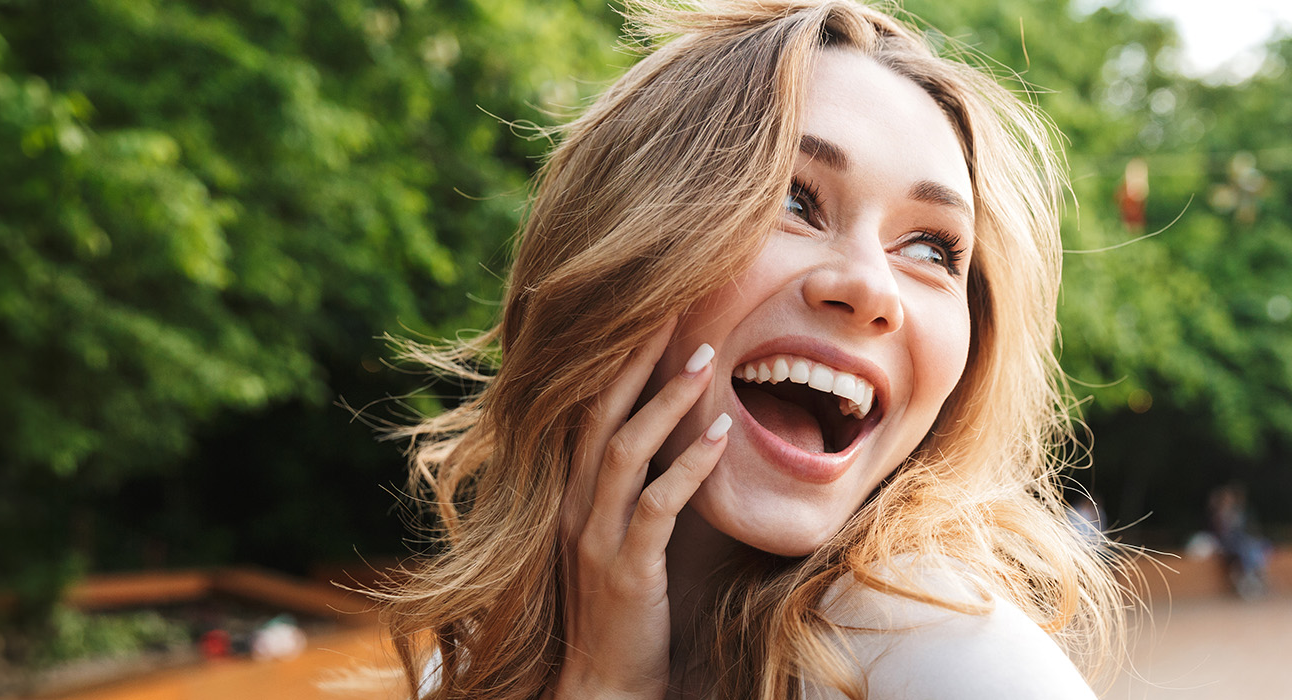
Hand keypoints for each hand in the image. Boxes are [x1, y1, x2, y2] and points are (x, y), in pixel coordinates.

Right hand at [554, 321, 729, 698]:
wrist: (604, 682)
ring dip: (667, 400)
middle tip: (673, 305)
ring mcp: (594, 536)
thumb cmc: (625, 607)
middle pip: (597, 413)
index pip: (587, 408)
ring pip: (624, 450)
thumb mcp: (622, 533)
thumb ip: (638, 485)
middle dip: (635, 357)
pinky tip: (720, 435)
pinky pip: (656, 505)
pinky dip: (689, 466)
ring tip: (708, 357)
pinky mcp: (626, 567)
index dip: (615, 357)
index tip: (649, 308)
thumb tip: (679, 430)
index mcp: (571, 492)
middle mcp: (573, 505)